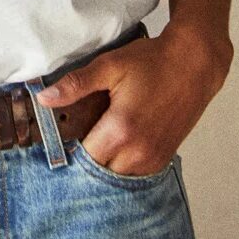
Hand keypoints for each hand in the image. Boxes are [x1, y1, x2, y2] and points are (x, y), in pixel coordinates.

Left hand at [35, 24, 232, 175]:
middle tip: (77, 137)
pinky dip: (122, 164)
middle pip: (98, 172)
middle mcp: (138, 152)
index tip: (60, 138)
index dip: (68, 149)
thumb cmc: (152, 62)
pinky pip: (134, 173)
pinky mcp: (163, 158)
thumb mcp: (110, 66)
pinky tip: (117, 144)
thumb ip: (76, 85)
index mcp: (120, 130)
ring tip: (97, 138)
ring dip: (104, 163)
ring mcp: (153, 159)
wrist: (194, 64)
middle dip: (85, 159)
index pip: (81, 158)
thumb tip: (44, 99)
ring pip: (116, 176)